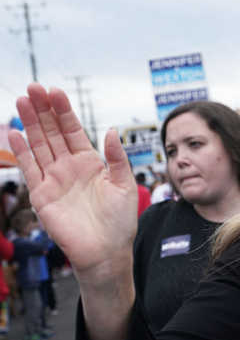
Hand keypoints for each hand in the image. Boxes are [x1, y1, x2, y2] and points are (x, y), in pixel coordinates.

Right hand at [9, 84, 137, 279]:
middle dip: (43, 110)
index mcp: (91, 163)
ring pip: (39, 145)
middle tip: (34, 87)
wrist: (106, 252)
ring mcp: (54, 179)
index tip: (55, 91)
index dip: (64, 111)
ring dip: (30, 124)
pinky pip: (29, 169)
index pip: (73, 131)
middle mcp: (70, 168)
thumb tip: (112, 130)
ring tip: (23, 100)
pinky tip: (15, 133)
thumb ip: (117, 158)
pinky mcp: (42, 195)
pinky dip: (22, 151)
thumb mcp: (125, 185)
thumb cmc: (120, 222)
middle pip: (52, 132)